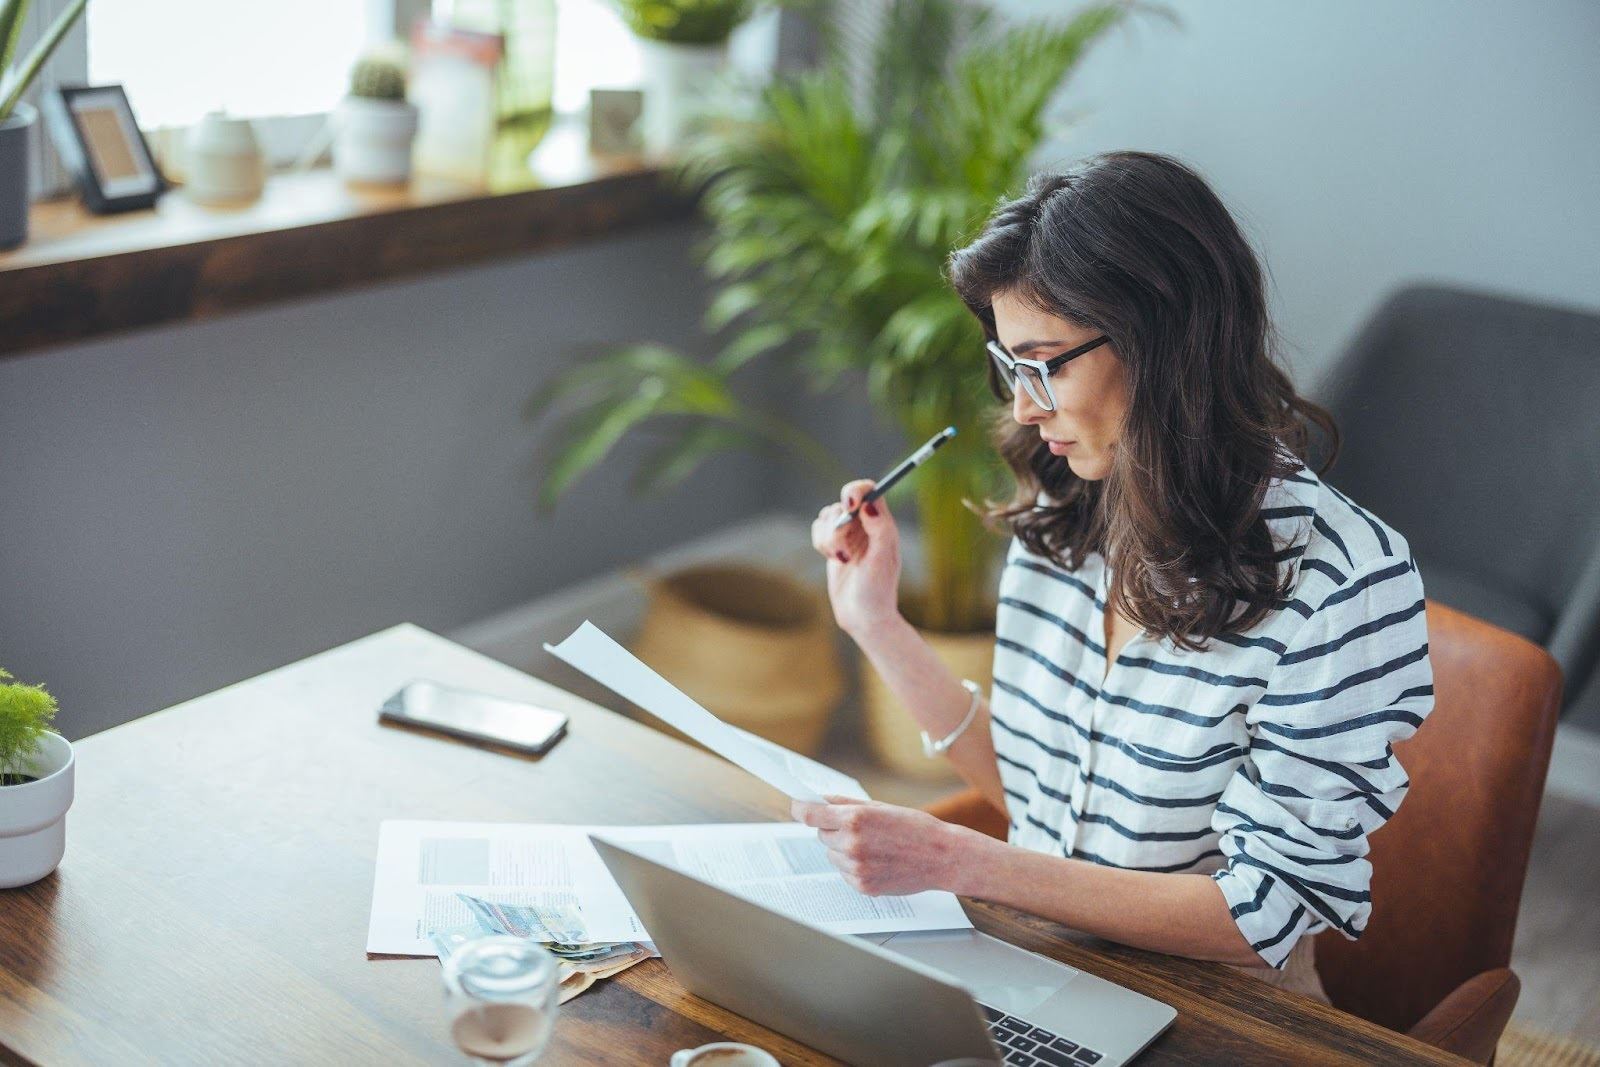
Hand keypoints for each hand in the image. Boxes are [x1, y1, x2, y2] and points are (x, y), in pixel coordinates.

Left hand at [790, 795, 986, 896]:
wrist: (941, 857)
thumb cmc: (913, 828)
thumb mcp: (879, 807)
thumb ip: (846, 804)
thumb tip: (819, 799)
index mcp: (855, 820)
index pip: (810, 815)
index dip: (800, 808)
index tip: (797, 806)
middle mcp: (851, 844)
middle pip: (821, 834)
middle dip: (832, 828)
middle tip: (858, 828)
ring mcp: (856, 868)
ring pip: (831, 854)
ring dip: (842, 848)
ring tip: (873, 846)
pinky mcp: (862, 886)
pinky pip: (844, 872)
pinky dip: (853, 866)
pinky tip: (877, 860)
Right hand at [809, 479, 902, 637]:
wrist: (863, 615)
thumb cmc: (878, 588)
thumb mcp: (883, 557)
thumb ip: (879, 527)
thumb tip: (868, 504)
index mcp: (882, 523)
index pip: (869, 490)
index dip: (856, 490)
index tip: (849, 504)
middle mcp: (865, 525)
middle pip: (843, 500)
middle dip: (838, 523)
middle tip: (842, 547)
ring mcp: (848, 534)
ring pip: (828, 516)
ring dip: (829, 537)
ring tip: (841, 559)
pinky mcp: (833, 545)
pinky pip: (818, 529)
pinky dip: (821, 543)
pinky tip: (834, 560)